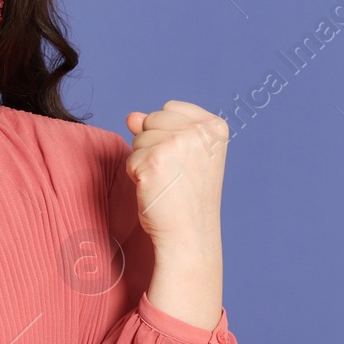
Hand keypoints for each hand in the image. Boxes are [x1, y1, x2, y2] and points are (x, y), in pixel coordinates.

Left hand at [124, 100, 228, 255]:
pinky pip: (130, 158)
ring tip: (167, 182)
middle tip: (174, 174)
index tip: (185, 161)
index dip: (167, 134)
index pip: (169, 108)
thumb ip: (158, 128)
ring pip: (138, 138)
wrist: (189, 234)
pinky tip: (156, 189)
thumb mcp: (182, 154)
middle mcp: (198, 131)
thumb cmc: (187, 196)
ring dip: (144, 160)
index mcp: (214, 126)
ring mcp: (176, 144)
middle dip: (153, 145)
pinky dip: (136, 175)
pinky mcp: (153, 161)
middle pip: (152, 120)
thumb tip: (132, 116)